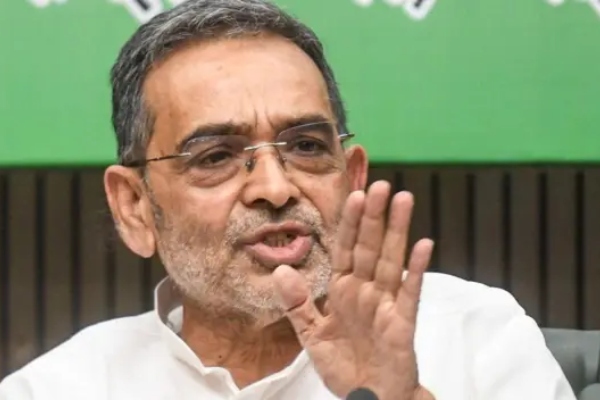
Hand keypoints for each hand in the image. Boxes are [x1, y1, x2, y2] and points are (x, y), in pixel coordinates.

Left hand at [273, 181, 434, 399]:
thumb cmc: (344, 367)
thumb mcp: (312, 336)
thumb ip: (298, 304)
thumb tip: (281, 270)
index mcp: (342, 291)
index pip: (345, 248)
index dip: (349, 223)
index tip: (353, 194)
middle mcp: (365, 291)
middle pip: (369, 246)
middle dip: (374, 216)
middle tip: (381, 184)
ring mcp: (386, 304)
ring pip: (390, 260)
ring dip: (397, 230)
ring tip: (403, 200)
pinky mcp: (402, 323)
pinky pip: (410, 292)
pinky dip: (417, 270)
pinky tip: (424, 245)